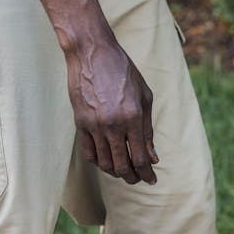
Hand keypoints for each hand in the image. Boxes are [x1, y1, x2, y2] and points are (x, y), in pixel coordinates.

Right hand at [66, 38, 158, 184]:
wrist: (91, 53)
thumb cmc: (123, 72)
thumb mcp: (145, 97)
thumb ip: (148, 130)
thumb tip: (153, 157)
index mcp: (133, 117)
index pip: (140, 158)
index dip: (147, 174)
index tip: (151, 180)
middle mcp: (113, 125)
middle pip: (123, 166)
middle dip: (133, 178)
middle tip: (139, 179)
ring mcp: (94, 125)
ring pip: (105, 163)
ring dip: (116, 173)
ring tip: (124, 172)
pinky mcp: (80, 123)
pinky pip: (89, 153)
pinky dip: (99, 163)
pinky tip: (107, 162)